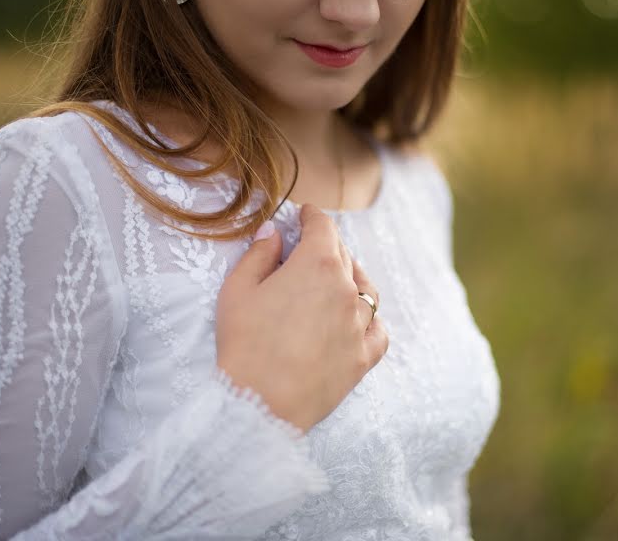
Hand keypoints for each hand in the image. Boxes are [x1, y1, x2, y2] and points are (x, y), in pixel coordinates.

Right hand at [215, 204, 387, 431]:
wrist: (259, 404)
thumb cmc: (243, 344)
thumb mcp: (238, 290)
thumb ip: (259, 254)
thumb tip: (274, 232)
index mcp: (317, 265)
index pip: (323, 227)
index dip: (312, 216)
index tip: (305, 214)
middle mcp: (346, 290)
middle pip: (344, 256)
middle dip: (327, 245)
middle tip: (311, 245)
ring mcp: (360, 325)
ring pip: (366, 289)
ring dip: (353, 277)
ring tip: (340, 277)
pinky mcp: (364, 357)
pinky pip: (379, 330)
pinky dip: (372, 319)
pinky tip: (361, 318)